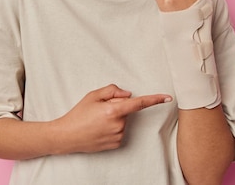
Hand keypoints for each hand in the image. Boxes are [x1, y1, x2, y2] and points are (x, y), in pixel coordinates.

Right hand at [53, 84, 171, 153]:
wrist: (67, 136)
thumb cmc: (78, 114)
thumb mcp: (93, 95)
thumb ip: (112, 90)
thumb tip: (127, 94)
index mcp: (114, 110)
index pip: (139, 103)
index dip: (154, 99)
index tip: (167, 98)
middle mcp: (119, 124)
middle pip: (126, 110)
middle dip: (117, 106)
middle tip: (99, 109)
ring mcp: (118, 136)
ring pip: (123, 120)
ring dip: (114, 117)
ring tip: (97, 120)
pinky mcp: (116, 144)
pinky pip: (119, 130)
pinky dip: (112, 127)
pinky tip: (99, 128)